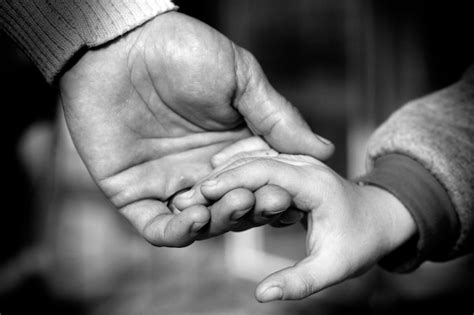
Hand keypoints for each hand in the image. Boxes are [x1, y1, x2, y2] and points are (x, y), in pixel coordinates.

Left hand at [58, 12, 333, 246]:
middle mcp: (205, 170)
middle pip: (235, 208)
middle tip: (263, 200)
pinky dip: (178, 233)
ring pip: (202, 224)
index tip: (287, 193)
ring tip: (231, 204)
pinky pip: (158, 227)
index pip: (262, 183)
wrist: (121, 44)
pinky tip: (196, 220)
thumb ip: (277, 118)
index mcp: (234, 147)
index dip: (276, 192)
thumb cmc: (184, 52)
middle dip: (251, 209)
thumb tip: (325, 150)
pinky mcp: (135, 192)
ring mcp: (170, 183)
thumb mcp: (240, 78)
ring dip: (220, 222)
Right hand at [193, 154, 415, 300]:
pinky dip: (234, 169)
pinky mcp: (291, 165)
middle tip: (185, 194)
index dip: (232, 180)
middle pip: (253, 159)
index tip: (201, 192)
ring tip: (193, 189)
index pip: (266, 171)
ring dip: (223, 171)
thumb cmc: (359, 241)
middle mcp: (303, 164)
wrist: (379, 217)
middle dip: (218, 176)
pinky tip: (213, 180)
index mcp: (314, 182)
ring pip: (253, 156)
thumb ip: (299, 282)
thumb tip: (261, 295)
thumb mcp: (335, 267)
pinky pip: (258, 160)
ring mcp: (297, 161)